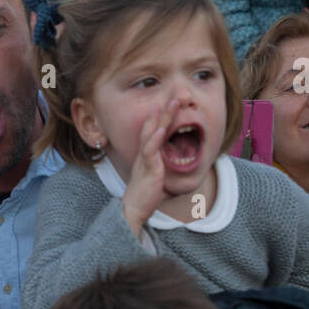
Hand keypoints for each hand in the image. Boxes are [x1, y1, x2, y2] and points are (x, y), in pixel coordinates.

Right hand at [122, 97, 179, 236]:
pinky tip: (160, 129)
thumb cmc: (145, 198)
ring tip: (169, 105)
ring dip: (160, 119)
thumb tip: (174, 166)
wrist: (133, 210)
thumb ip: (163, 169)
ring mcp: (144, 160)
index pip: (153, 133)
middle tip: (173, 98)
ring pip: (151, 135)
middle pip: (152, 128)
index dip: (160, 119)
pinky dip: (155, 139)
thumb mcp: (157, 179)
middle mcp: (144, 155)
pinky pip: (150, 151)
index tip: (168, 105)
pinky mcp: (147, 169)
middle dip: (163, 113)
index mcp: (146, 156)